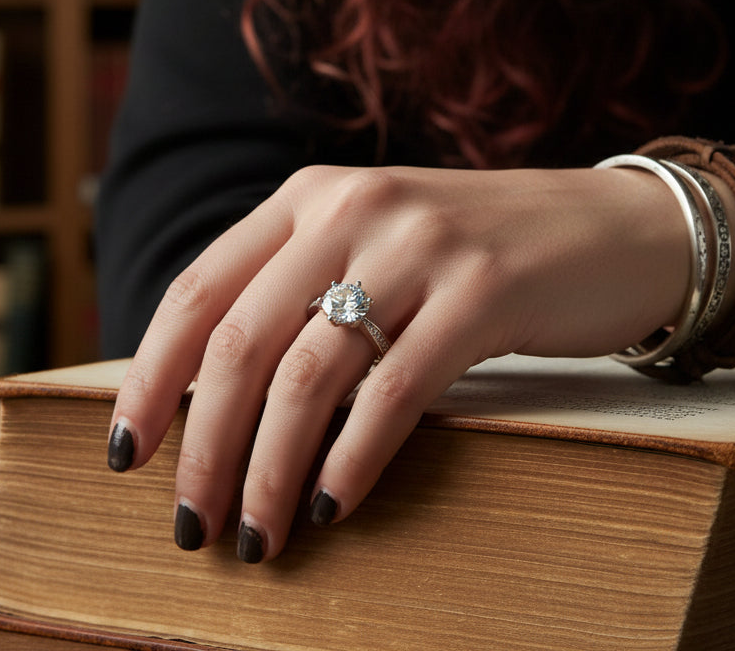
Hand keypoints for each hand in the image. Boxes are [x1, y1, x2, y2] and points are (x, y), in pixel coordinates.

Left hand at [108, 163, 690, 560]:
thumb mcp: (372, 245)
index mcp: (309, 197)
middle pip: (242, 341)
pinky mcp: (483, 292)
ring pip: (309, 375)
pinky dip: (352, 460)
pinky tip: (332, 509)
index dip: (151, 376)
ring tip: (257, 536)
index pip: (199, 289)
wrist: (609, 228)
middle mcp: (352, 209)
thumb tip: (209, 402)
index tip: (125, 454)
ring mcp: (419, 246)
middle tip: (191, 524)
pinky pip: (394, 392)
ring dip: (269, 470)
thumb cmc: (471, 254)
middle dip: (202, 445)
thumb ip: (299, 293)